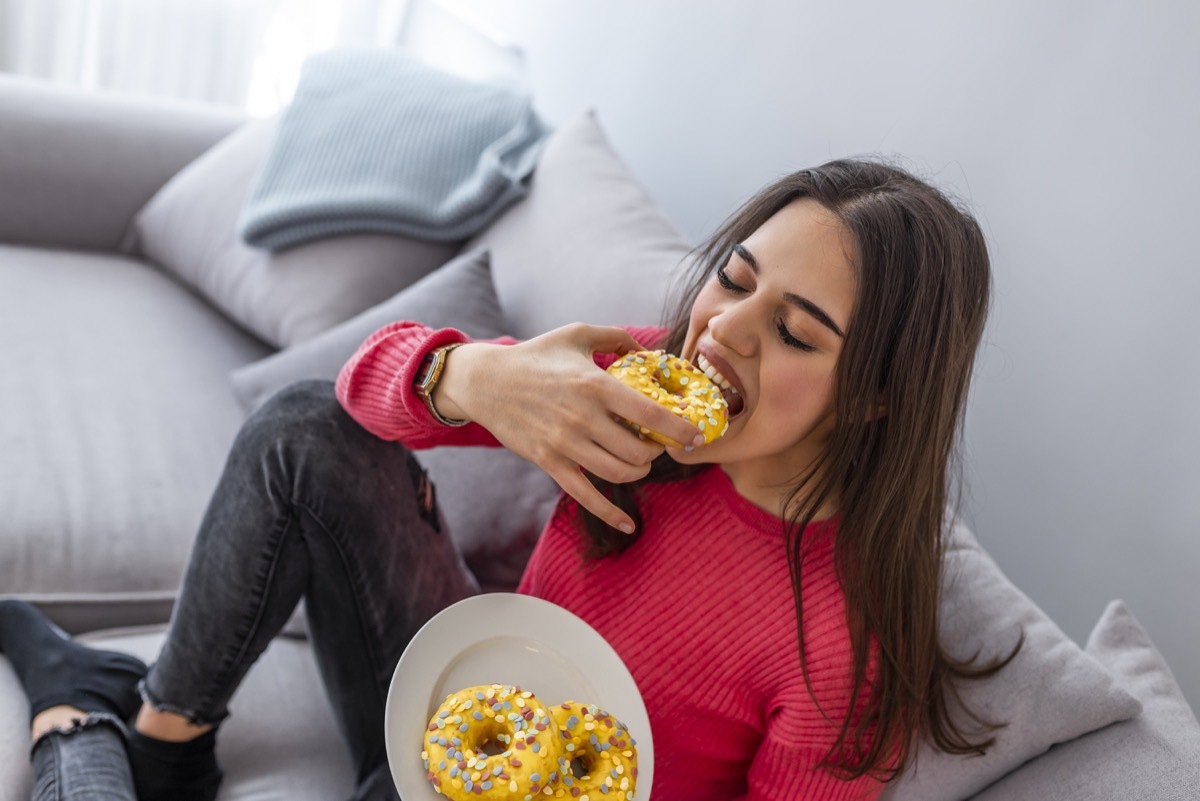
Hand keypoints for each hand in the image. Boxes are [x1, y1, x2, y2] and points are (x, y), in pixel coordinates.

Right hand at [436, 324, 706, 532]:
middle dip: (656, 452)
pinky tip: (628, 525)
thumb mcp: (577, 334)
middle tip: (659, 445)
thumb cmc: (536, 355)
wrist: (486, 382)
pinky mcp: (550, 462)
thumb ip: (618, 338)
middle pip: (637, 450)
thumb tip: (652, 351)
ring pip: (618, 472)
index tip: (696, 436)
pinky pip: (586, 495)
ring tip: (641, 461)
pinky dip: (609, 513)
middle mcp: (583, 418)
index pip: (649, 413)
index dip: (679, 429)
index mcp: (595, 385)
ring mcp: (565, 444)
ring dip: (638, 472)